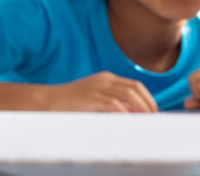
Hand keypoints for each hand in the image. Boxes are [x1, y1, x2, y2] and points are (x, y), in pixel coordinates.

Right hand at [43, 72, 157, 112]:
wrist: (45, 101)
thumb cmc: (68, 104)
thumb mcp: (93, 99)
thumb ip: (111, 103)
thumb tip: (132, 114)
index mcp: (105, 78)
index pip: (135, 85)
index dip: (148, 99)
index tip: (153, 113)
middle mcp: (103, 80)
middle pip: (135, 88)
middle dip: (148, 104)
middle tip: (154, 119)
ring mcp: (96, 88)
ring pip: (128, 94)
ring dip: (141, 108)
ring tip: (146, 121)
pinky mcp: (89, 99)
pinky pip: (113, 104)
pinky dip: (125, 113)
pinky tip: (129, 121)